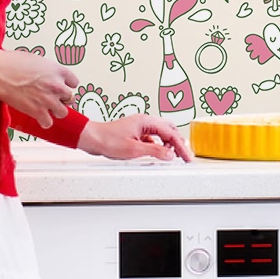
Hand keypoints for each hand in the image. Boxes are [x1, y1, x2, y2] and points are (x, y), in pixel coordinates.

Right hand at [0, 48, 77, 128]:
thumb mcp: (37, 60)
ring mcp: (49, 100)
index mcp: (58, 71)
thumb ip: (47, 70)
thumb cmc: (13, 63)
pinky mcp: (38, 111)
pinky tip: (39, 117)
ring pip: (63, 112)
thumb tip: (45, 74)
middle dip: (61, 99)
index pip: (74, 82)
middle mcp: (57, 86)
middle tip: (53, 98)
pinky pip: (48, 123)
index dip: (67, 85)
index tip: (62, 87)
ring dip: (55, 111)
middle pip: (70, 98)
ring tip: (47, 109)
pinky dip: (44, 122)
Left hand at [77, 115, 193, 161]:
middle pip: (169, 129)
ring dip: (169, 143)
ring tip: (173, 155)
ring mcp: (140, 126)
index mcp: (147, 121)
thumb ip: (154, 151)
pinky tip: (158, 153)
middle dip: (178, 143)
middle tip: (184, 156)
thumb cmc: (108, 140)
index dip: (181, 146)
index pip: (171, 133)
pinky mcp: (135, 132)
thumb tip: (170, 154)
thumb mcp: (134, 149)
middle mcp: (145, 121)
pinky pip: (152, 137)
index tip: (187, 157)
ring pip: (161, 133)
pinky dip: (159, 145)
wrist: (92, 138)